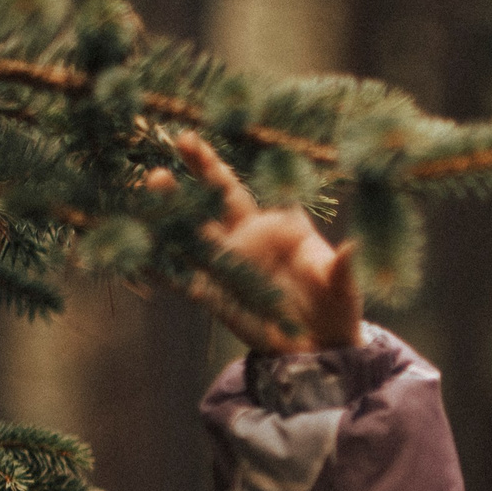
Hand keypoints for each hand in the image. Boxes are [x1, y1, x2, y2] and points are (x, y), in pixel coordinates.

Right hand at [144, 129, 361, 349]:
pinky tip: (136, 250)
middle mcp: (249, 238)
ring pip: (194, 232)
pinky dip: (161, 267)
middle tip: (180, 143)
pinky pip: (183, 278)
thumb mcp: (340, 289)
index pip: (256, 187)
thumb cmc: (336, 309)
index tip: (204, 140)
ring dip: (172, 211)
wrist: (320, 350)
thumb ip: (340, 268)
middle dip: (198, 172)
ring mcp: (229, 265)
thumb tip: (355, 248)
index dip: (234, 165)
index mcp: (280, 227)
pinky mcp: (215, 295)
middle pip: (217, 198)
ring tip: (151, 183)